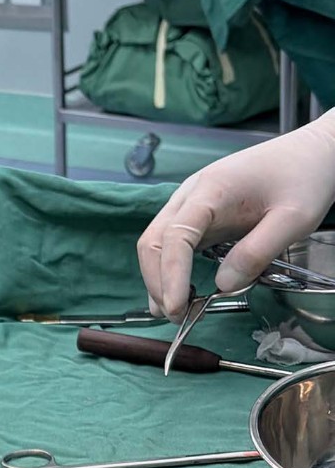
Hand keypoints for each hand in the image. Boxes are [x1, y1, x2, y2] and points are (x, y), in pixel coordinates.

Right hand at [138, 114, 334, 318]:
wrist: (312, 152)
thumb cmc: (305, 177)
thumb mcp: (294, 219)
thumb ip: (257, 252)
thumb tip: (223, 284)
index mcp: (212, 190)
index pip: (176, 236)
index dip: (171, 274)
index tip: (177, 306)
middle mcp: (193, 194)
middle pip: (155, 240)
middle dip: (157, 280)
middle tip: (175, 315)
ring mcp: (193, 202)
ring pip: (158, 241)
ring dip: (159, 276)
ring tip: (173, 309)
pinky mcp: (201, 212)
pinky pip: (174, 242)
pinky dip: (170, 268)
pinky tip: (180, 290)